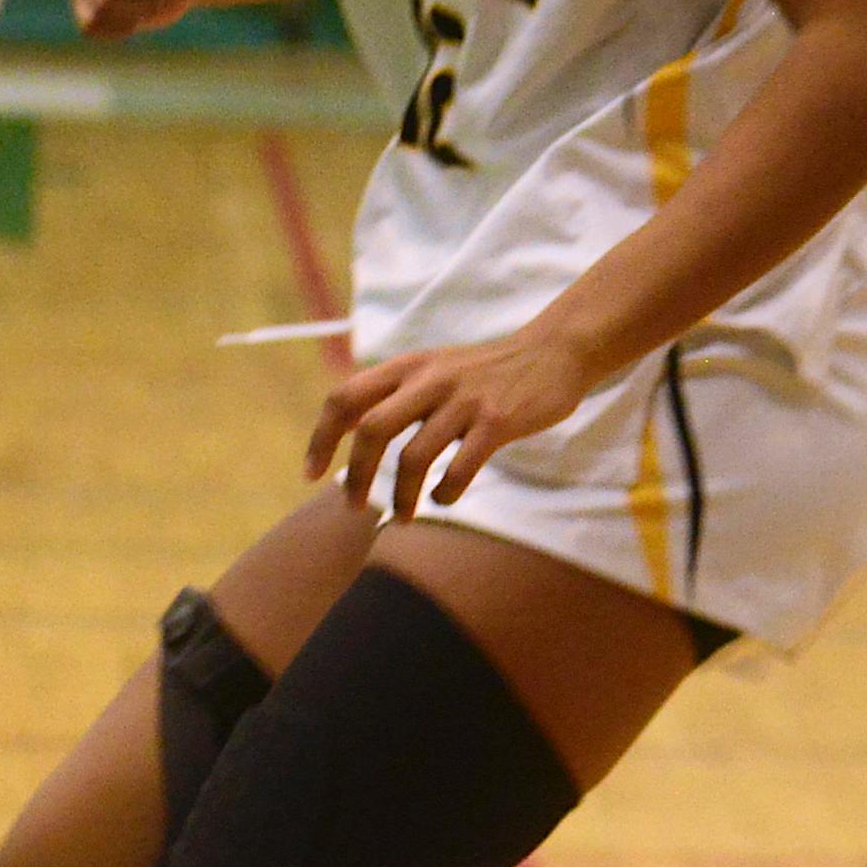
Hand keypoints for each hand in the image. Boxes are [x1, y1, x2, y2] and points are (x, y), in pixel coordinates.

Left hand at [307, 318, 610, 517]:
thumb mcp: (435, 368)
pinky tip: (444, 497)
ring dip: (400, 495)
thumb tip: (351, 435)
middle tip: (353, 505)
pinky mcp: (498, 421)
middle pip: (372, 430)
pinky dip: (445, 492)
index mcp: (409, 367)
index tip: (311, 474)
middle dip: (356, 475)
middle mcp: (431, 380)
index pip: (345, 399)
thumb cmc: (488, 369)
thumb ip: (398, 394)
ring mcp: (465, 400)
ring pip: (414, 457)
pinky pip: (460, 468)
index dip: (321, 439)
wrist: (555, 351)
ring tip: (402, 516)